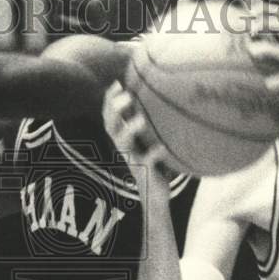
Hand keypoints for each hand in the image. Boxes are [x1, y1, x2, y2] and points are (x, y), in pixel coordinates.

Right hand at [101, 86, 171, 200]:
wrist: (156, 195)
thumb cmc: (156, 162)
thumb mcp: (152, 140)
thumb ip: (155, 122)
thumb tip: (169, 95)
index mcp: (124, 138)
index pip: (110, 116)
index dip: (109, 101)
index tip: (117, 84)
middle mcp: (124, 148)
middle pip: (111, 126)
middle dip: (115, 110)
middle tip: (127, 97)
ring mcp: (132, 160)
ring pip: (123, 144)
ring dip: (130, 130)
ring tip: (141, 120)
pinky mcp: (144, 172)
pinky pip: (146, 162)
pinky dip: (153, 154)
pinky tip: (162, 148)